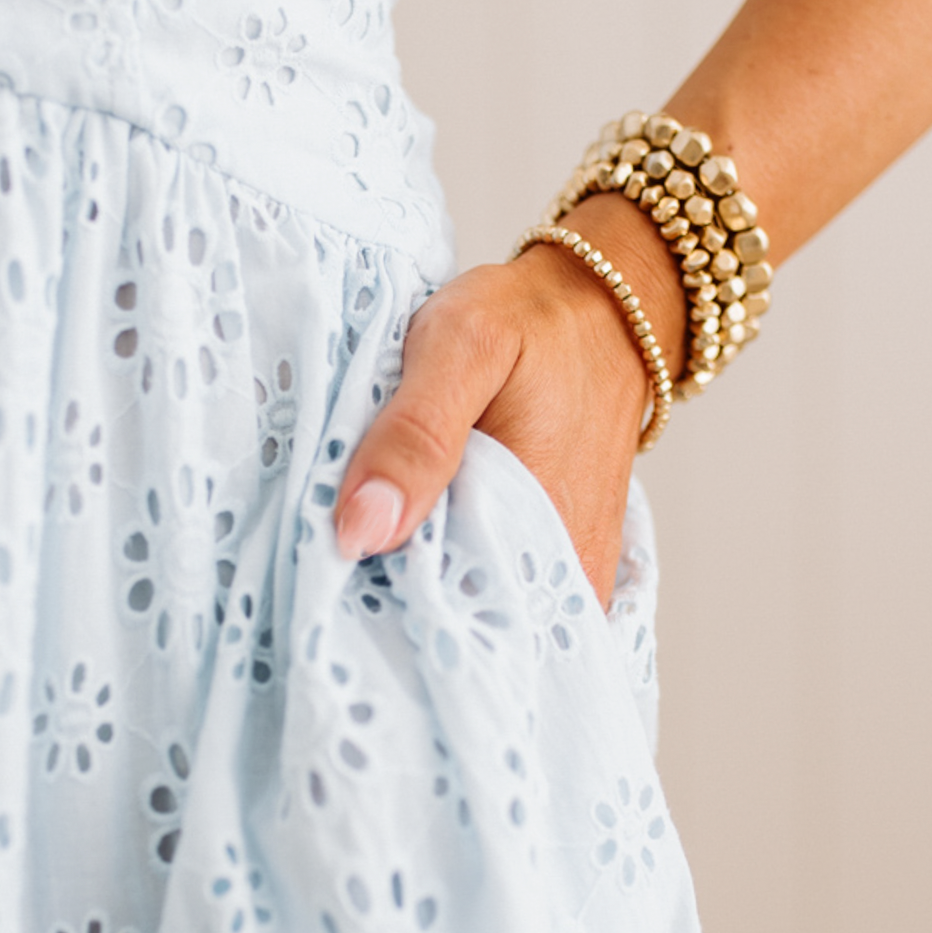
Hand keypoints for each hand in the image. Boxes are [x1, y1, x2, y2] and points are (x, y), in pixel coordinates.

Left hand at [334, 194, 686, 605]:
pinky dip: (450, 570)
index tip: (324, 580)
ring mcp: (570, 573)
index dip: (374, 606)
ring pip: (475, 610)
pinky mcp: (564, 561)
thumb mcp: (463, 347)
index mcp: (542, 532)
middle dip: (392, 601)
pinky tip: (415, 539)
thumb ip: (414, 436)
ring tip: (370, 548)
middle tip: (335, 561)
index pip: (444, 620)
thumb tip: (361, 532)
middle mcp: (568, 573)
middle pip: (459, 625)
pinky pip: (496, 590)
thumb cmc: (533, 322)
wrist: (607, 307)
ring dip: (418, 585)